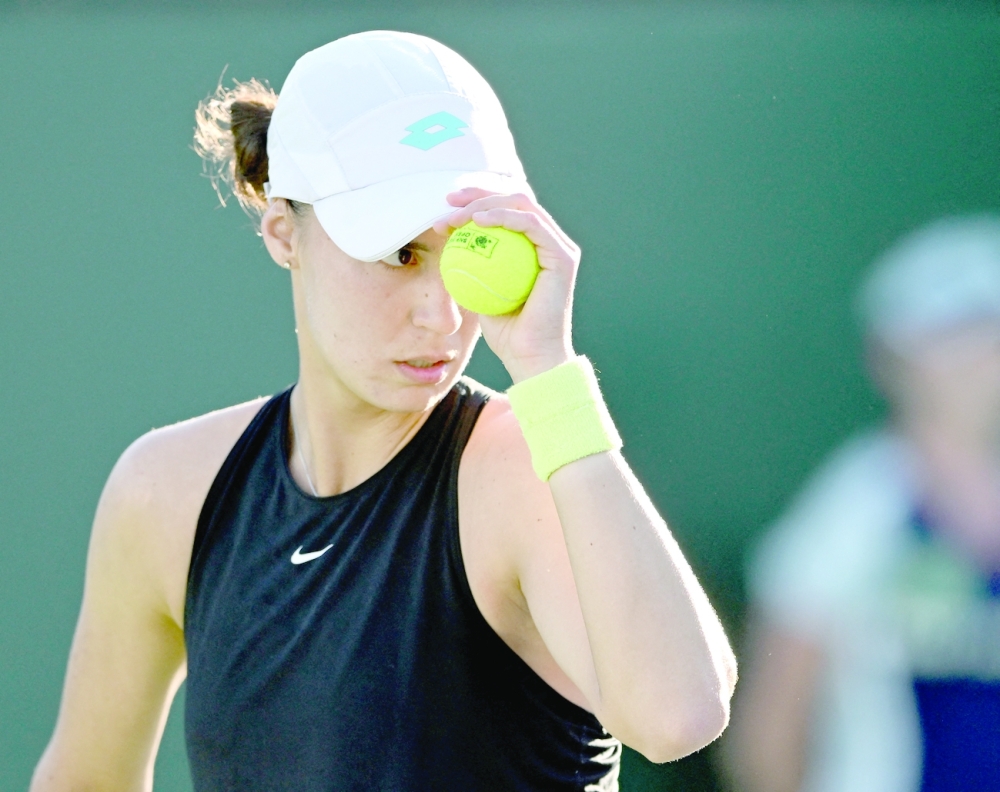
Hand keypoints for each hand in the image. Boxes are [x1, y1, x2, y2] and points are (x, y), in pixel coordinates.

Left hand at [433, 188, 578, 382]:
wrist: (530, 359)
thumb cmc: (506, 334)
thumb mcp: (478, 293)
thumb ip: (471, 265)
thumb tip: (444, 240)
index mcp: (532, 248)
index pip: (504, 211)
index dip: (475, 201)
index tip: (445, 208)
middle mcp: (549, 243)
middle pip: (513, 200)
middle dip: (478, 192)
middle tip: (448, 200)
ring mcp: (559, 248)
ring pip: (522, 205)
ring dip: (486, 203)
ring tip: (457, 215)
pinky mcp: (563, 257)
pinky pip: (531, 225)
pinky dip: (503, 217)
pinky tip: (476, 221)